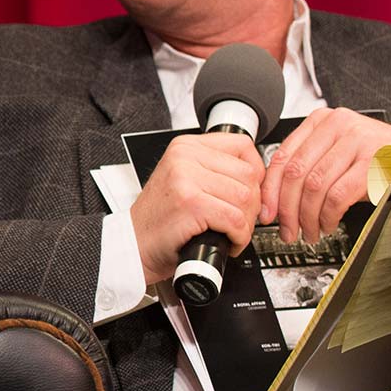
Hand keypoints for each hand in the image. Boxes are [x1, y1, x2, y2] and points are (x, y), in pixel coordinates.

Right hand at [132, 131, 264, 285]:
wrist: (134, 244)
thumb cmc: (160, 218)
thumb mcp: (183, 179)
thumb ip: (214, 169)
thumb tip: (256, 174)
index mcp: (185, 146)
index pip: (243, 146)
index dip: (256, 172)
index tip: (251, 190)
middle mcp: (185, 157)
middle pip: (249, 174)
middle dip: (252, 204)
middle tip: (238, 219)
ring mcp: (186, 179)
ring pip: (246, 198)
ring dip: (246, 223)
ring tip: (231, 231)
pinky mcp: (191, 204)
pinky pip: (235, 219)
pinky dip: (238, 237)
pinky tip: (228, 241)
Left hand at [259, 108, 390, 244]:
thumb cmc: (380, 157)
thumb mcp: (340, 152)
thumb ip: (311, 164)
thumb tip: (278, 198)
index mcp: (322, 120)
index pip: (283, 155)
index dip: (271, 189)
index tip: (267, 212)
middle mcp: (337, 125)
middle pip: (296, 173)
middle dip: (287, 209)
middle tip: (287, 230)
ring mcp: (357, 141)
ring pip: (314, 186)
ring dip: (308, 217)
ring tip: (310, 232)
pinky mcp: (373, 162)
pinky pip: (338, 195)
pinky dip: (328, 216)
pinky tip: (328, 224)